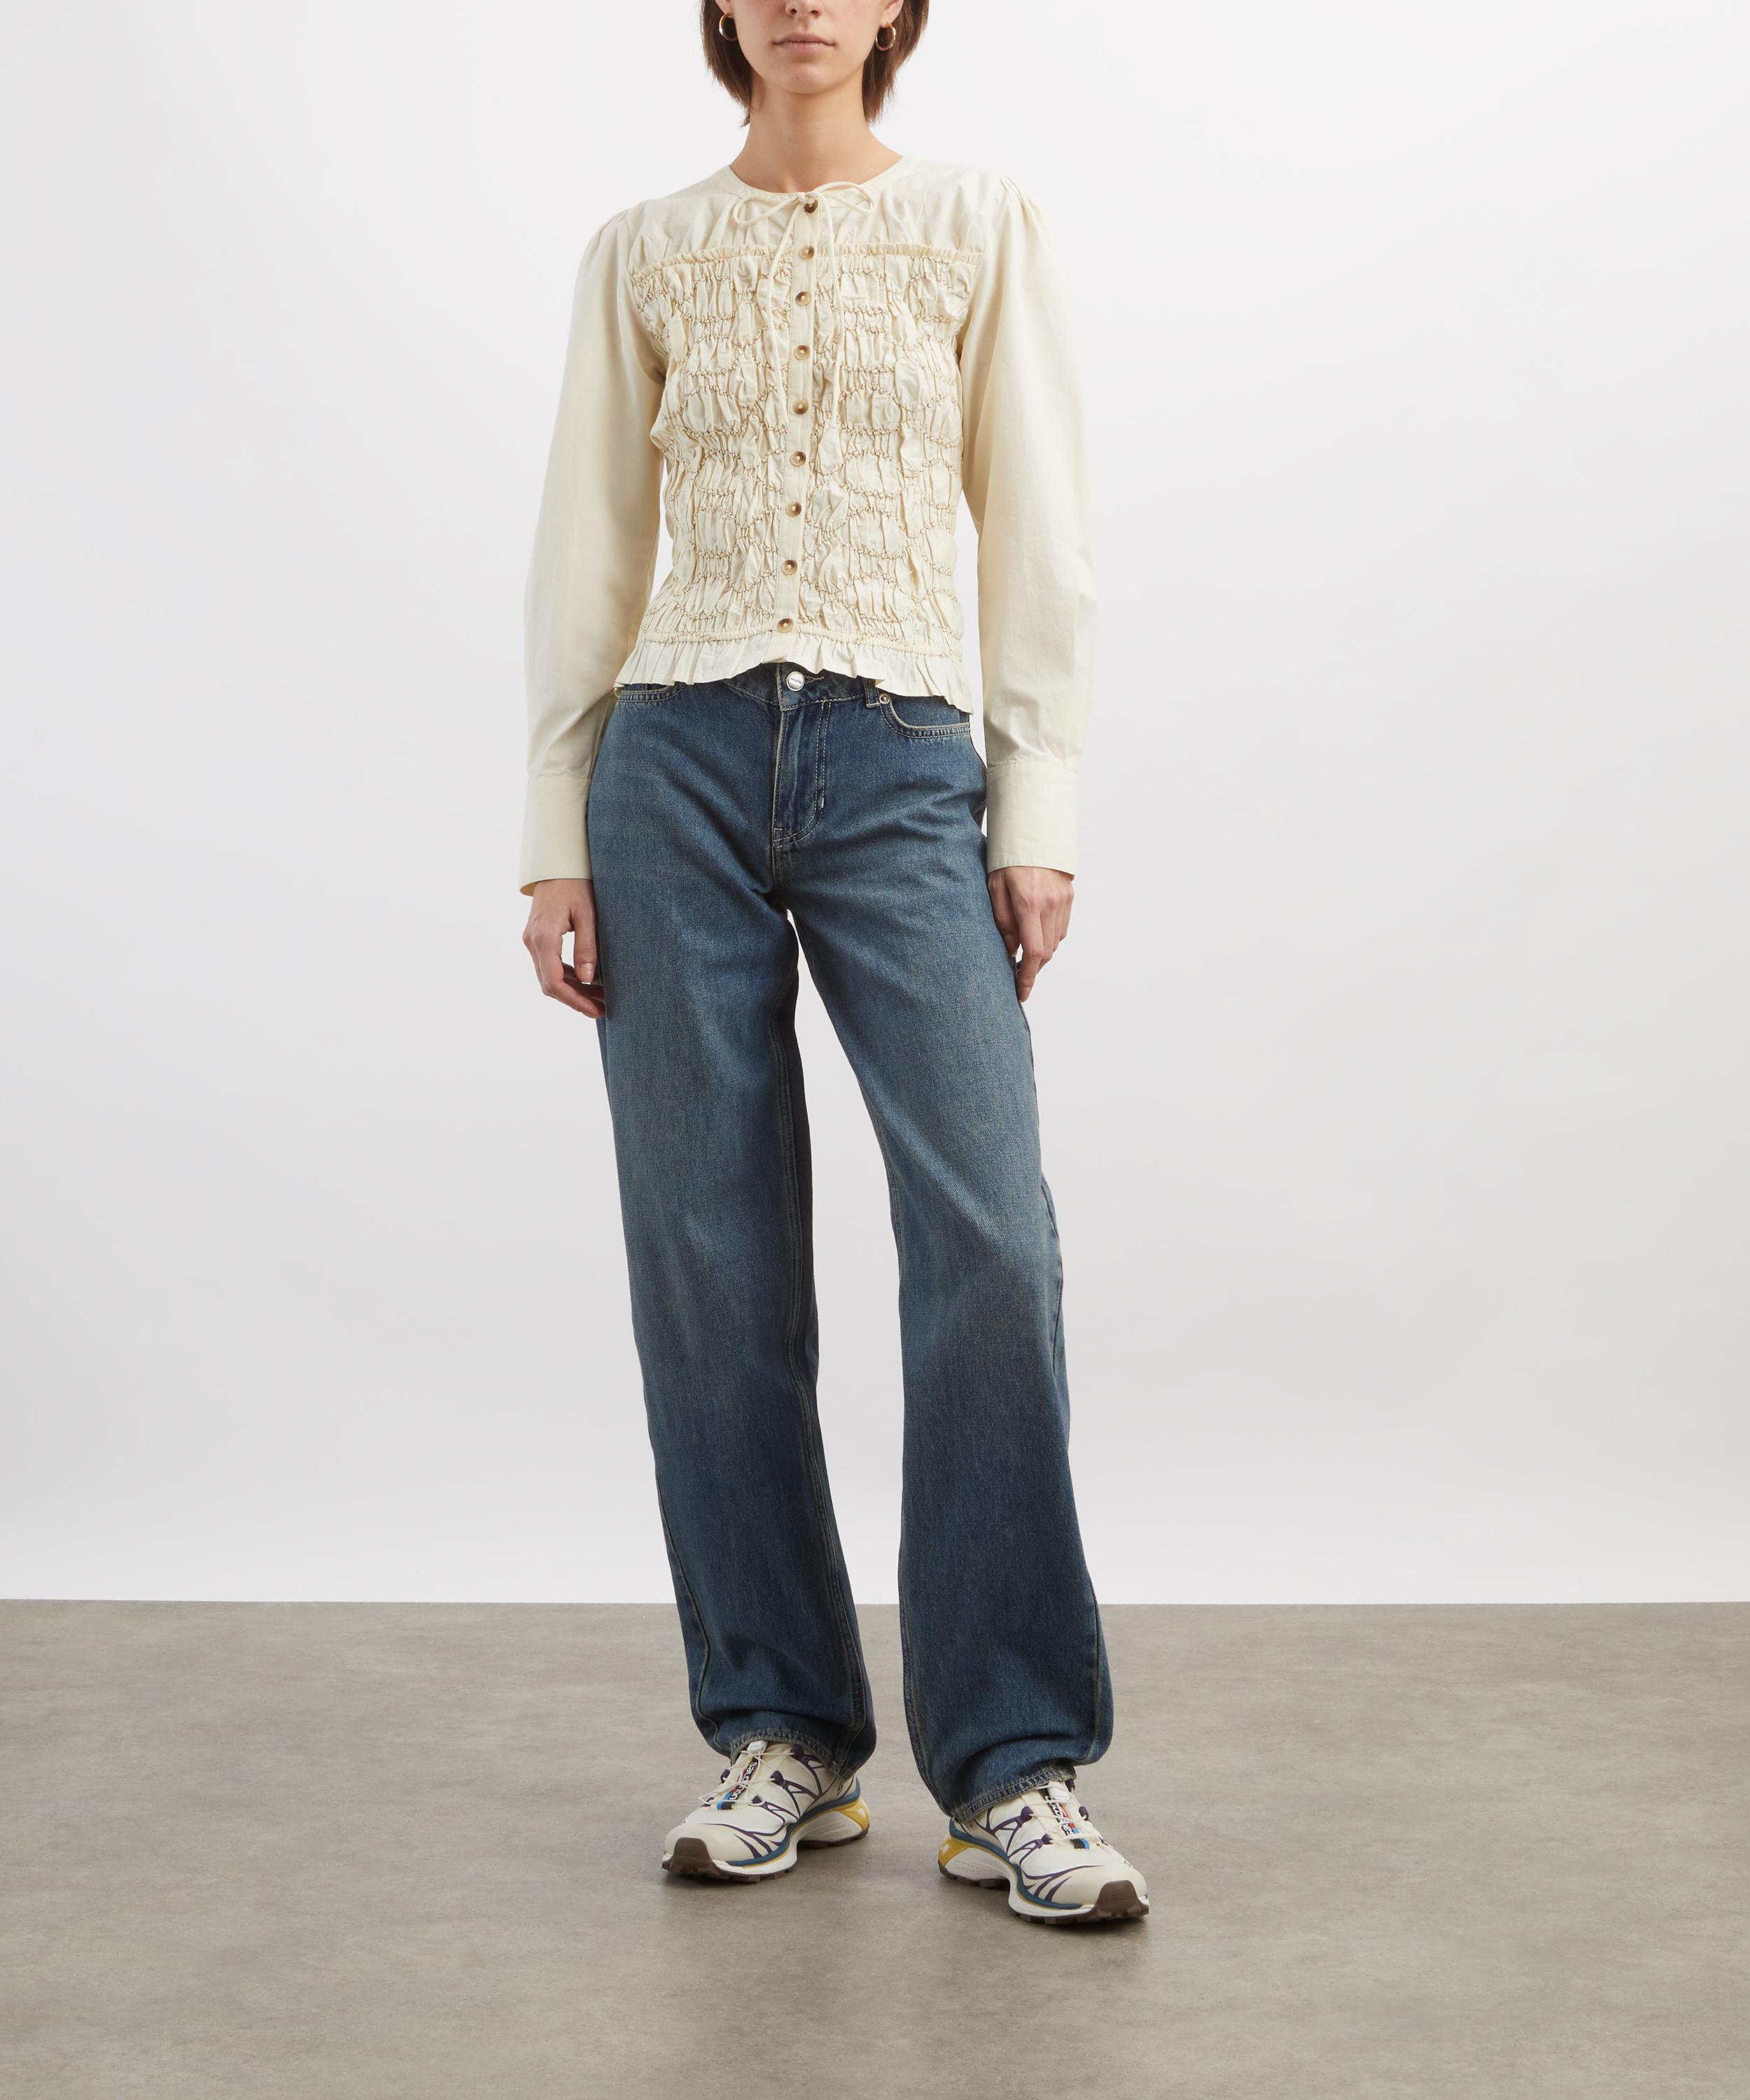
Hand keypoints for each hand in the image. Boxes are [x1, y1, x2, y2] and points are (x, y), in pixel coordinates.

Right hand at [524, 878, 603, 1017]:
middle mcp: (533, 941)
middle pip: (549, 984)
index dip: (574, 1001)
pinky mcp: (536, 938)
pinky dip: (566, 977)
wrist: (557, 865)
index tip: (594, 1011)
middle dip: (575, 999)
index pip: (554, 981)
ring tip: (599, 997)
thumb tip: (588, 980)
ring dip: (572, 990)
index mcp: (544, 937)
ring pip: (548, 977)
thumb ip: (587, 947)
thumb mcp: (588, 914)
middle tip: (601, 1008)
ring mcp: (532, 940)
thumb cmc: (575, 885)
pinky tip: (587, 980)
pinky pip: (548, 965)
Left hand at [987, 865, 1073, 1001]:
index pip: (1034, 952)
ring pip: (1056, 941)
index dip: (1028, 977)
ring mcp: (1063, 901)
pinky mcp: (1069, 897)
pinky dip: (1050, 938)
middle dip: (1033, 969)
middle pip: (1047, 951)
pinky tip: (1037, 936)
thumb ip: (1003, 921)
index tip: (1021, 992)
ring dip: (1042, 954)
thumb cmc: (1008, 859)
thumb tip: (1013, 950)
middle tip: (1019, 977)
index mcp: (1029, 904)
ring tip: (1026, 957)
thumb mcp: (995, 887)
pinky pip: (1061, 928)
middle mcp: (1050, 905)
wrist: (1034, 834)